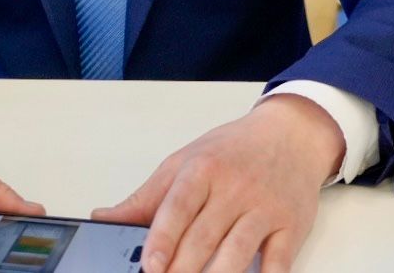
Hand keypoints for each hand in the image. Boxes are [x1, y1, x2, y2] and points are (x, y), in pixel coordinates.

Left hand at [90, 94, 342, 272]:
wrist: (291, 134)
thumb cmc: (233, 151)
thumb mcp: (185, 162)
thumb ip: (146, 197)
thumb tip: (102, 218)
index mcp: (203, 170)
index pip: (178, 207)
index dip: (163, 238)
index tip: (150, 265)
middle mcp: (234, 189)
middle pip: (204, 236)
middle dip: (182, 268)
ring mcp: (264, 208)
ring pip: (238, 250)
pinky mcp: (290, 226)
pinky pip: (279, 260)